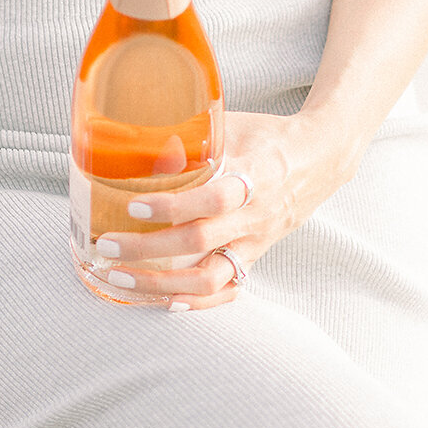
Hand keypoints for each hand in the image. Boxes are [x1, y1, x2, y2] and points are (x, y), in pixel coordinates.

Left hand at [92, 109, 351, 311]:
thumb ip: (195, 135)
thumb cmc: (268, 135)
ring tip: (119, 279)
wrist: (320, 158)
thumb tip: (143, 141)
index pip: (212, 199)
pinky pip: (226, 289)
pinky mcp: (255, 258)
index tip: (134, 205)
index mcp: (251, 176)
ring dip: (160, 285)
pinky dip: (195, 302)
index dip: (172, 207)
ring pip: (209, 278)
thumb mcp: (234, 124)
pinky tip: (163, 302)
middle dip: (147, 250)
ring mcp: (255, 242)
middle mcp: (253, 216)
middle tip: (107, 244)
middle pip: (199, 243)